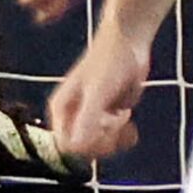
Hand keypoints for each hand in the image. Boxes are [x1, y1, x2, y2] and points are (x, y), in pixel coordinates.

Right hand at [47, 29, 146, 159]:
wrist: (129, 43)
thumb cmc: (109, 61)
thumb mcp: (99, 92)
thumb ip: (87, 119)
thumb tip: (76, 147)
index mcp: (61, 110)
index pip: (67, 146)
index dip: (87, 144)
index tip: (104, 124)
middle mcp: (72, 116)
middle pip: (84, 150)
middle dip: (103, 139)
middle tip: (116, 117)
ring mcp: (90, 117)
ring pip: (99, 147)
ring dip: (115, 138)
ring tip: (124, 115)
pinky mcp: (108, 117)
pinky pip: (112, 140)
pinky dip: (123, 138)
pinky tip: (132, 125)